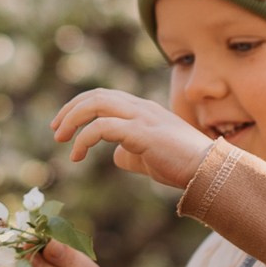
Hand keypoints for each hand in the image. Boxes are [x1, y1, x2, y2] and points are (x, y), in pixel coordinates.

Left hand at [53, 89, 212, 191]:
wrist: (209, 171)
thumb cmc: (183, 166)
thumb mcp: (151, 158)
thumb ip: (132, 153)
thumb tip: (114, 156)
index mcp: (144, 110)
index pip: (105, 97)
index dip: (80, 107)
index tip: (64, 126)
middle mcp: (141, 108)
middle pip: (97, 95)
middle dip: (71, 110)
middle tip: (56, 130)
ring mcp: (142, 117)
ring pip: (96, 104)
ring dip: (73, 120)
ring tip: (62, 140)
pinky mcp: (141, 132)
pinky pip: (102, 128)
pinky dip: (84, 139)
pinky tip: (77, 155)